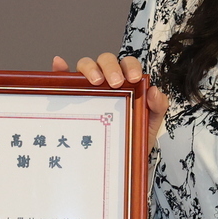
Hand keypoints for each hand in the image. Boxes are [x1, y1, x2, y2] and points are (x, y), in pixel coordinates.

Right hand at [51, 52, 168, 142]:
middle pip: (106, 60)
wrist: (121, 158)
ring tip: (94, 82)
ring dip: (89, 68)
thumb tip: (154, 91)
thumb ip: (158, 106)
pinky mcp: (74, 96)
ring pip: (86, 65)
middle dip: (110, 67)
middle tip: (115, 83)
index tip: (134, 79)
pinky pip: (65, 79)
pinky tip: (59, 65)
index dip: (130, 66)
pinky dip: (61, 69)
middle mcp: (107, 79)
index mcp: (127, 81)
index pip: (128, 64)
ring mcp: (89, 86)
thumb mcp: (150, 123)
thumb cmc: (134, 136)